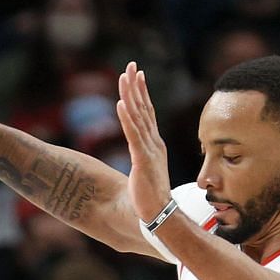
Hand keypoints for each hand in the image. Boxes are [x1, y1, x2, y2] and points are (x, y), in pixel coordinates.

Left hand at [114, 62, 171, 223]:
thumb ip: (145, 156)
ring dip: (130, 96)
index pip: (147, 112)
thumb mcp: (147, 169)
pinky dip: (127, 119)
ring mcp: (148, 150)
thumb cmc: (151, 195)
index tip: (137, 75)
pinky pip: (133, 135)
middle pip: (143, 108)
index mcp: (154, 144)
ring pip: (138, 117)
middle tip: (130, 65)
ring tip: (124, 77)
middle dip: (136, 86)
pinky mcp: (142, 160)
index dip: (142, 93)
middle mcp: (153, 142)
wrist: (158, 214)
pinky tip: (121, 104)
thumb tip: (141, 150)